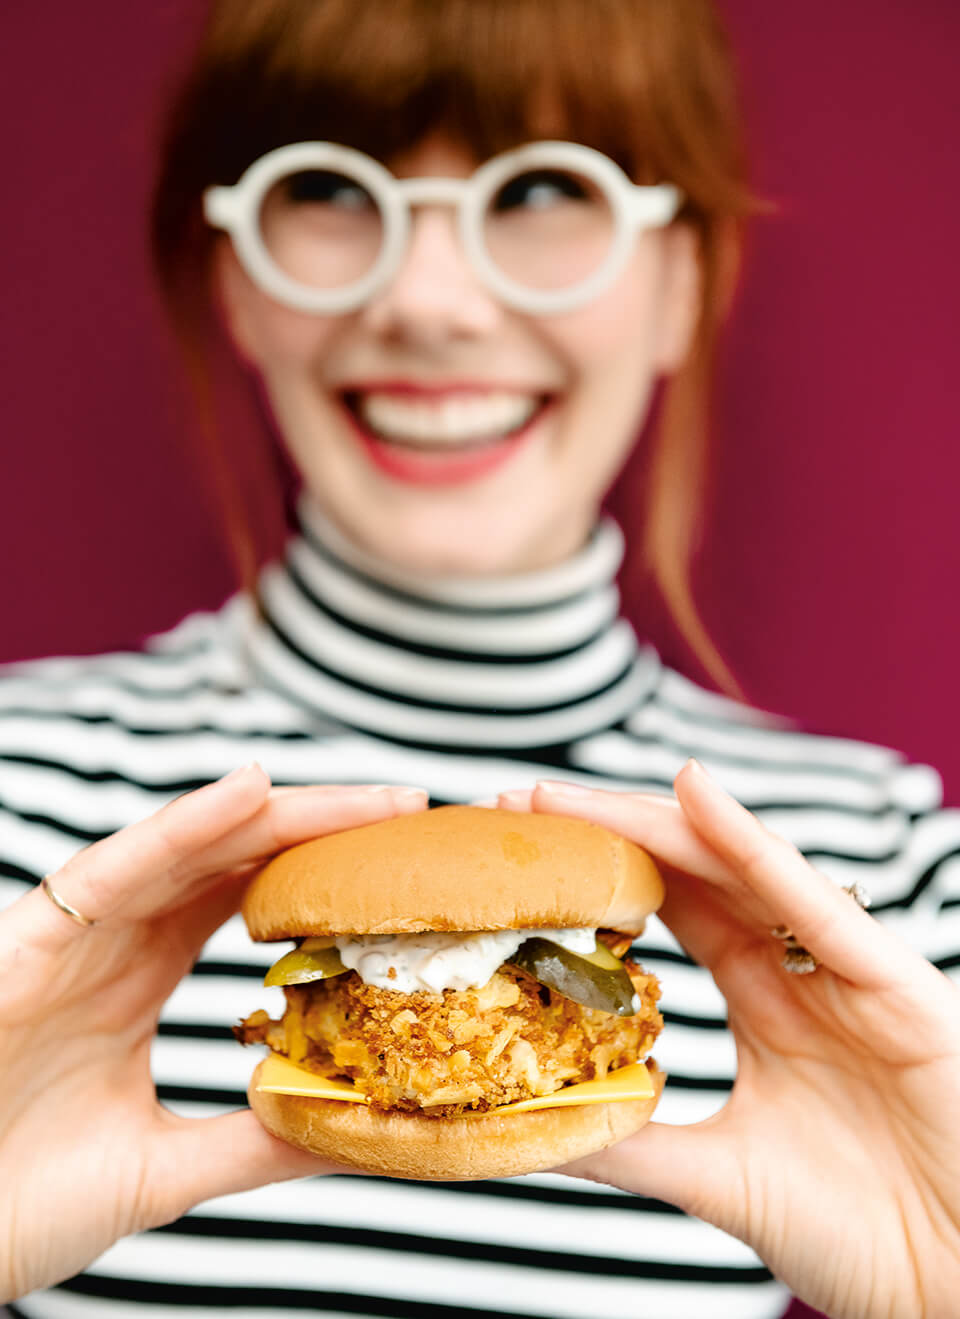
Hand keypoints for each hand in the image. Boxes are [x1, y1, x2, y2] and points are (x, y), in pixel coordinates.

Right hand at [0, 766, 426, 1301]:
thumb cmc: (9, 1204)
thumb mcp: (160, 1167)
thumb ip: (248, 1140)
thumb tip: (350, 1130)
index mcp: (137, 979)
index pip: (243, 901)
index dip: (317, 873)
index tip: (401, 864)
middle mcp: (110, 943)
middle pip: (229, 859)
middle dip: (319, 829)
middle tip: (408, 808)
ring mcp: (70, 937)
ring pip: (184, 848)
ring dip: (275, 814)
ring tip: (362, 796)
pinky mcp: (25, 943)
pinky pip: (110, 869)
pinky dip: (179, 829)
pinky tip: (247, 793)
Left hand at [499, 764, 959, 1318]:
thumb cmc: (867, 1235)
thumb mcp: (721, 1177)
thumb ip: (636, 1142)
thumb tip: (534, 1125)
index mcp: (766, 1005)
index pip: (670, 913)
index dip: (599, 878)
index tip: (519, 854)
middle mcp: (802, 972)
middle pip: (692, 876)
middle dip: (607, 835)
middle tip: (518, 807)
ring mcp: (845, 969)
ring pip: (739, 870)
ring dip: (652, 824)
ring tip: (569, 796)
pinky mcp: (894, 983)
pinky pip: (811, 902)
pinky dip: (750, 844)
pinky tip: (694, 795)